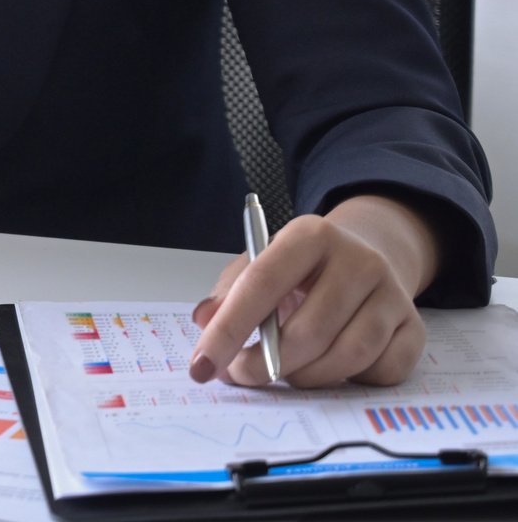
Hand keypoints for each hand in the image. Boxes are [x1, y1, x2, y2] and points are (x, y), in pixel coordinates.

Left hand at [188, 195, 439, 388]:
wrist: (366, 257)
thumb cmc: (300, 271)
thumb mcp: (259, 266)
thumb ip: (229, 293)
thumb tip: (205, 320)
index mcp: (310, 235)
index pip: (262, 284)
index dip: (229, 330)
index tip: (202, 365)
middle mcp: (358, 260)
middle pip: (309, 330)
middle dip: (266, 365)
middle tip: (243, 376)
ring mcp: (393, 294)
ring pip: (349, 356)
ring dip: (307, 377)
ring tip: (285, 373)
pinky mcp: (415, 327)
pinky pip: (382, 371)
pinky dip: (351, 381)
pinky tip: (331, 368)